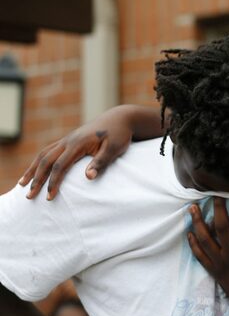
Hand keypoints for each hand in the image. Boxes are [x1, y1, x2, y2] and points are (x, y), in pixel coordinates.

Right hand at [18, 111, 134, 200]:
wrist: (119, 118)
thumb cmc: (119, 135)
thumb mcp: (114, 149)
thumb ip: (101, 162)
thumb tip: (88, 177)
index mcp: (78, 143)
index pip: (60, 165)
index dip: (53, 182)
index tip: (50, 197)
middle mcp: (68, 140)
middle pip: (46, 160)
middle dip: (36, 179)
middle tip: (29, 196)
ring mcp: (66, 140)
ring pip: (43, 154)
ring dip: (32, 170)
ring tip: (22, 185)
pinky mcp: (68, 141)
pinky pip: (48, 151)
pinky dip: (39, 162)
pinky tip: (35, 171)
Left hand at [187, 198, 228, 310]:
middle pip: (221, 226)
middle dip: (217, 208)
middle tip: (213, 194)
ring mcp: (220, 263)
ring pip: (205, 239)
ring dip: (197, 222)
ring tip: (192, 208)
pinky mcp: (213, 271)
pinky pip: (199, 255)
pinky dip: (193, 243)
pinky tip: (190, 232)